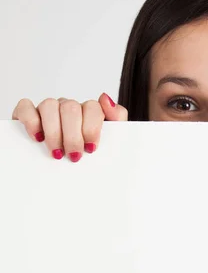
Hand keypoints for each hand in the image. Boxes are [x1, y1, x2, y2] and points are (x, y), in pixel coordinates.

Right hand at [12, 93, 127, 161]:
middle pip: (70, 108)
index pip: (92, 107)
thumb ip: (116, 118)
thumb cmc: (88, 154)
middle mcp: (68, 107)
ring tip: (57, 153)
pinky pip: (26, 107)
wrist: (66, 175)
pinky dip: (31, 121)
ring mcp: (48, 109)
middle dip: (73, 135)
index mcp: (88, 112)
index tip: (91, 149)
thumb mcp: (110, 140)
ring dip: (54, 132)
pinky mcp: (27, 113)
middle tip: (74, 156)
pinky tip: (38, 138)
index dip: (92, 128)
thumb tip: (105, 97)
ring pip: (49, 105)